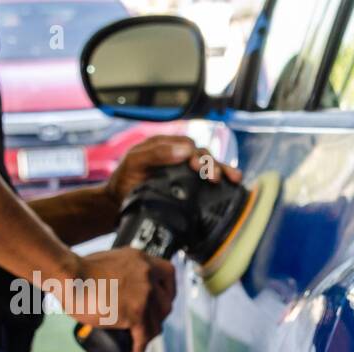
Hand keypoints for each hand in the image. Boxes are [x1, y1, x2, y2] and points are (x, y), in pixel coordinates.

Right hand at [62, 248, 176, 351]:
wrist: (68, 275)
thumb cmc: (79, 269)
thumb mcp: (111, 260)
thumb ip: (125, 272)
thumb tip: (124, 288)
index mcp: (142, 261)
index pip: (169, 275)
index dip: (168, 290)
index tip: (162, 299)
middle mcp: (148, 277)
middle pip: (165, 304)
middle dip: (157, 317)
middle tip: (145, 323)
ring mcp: (144, 296)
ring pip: (156, 324)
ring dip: (147, 335)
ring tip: (136, 339)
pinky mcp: (136, 315)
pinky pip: (143, 338)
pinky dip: (137, 348)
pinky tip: (130, 351)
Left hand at [103, 135, 241, 207]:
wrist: (119, 204)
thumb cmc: (125, 181)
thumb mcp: (134, 162)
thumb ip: (156, 153)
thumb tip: (185, 150)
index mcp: (167, 145)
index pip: (189, 145)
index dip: (196, 155)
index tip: (197, 167)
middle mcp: (179, 156)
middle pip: (203, 155)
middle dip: (213, 165)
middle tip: (215, 177)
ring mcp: (186, 172)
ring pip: (209, 166)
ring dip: (222, 171)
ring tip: (233, 179)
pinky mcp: (190, 187)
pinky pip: (208, 182)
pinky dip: (222, 183)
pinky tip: (233, 186)